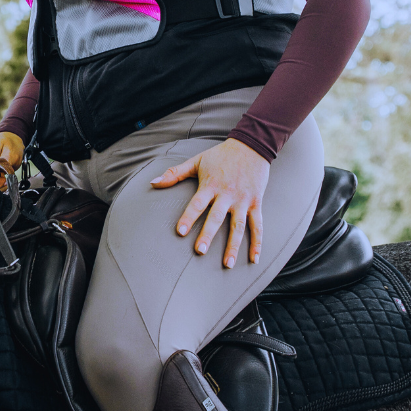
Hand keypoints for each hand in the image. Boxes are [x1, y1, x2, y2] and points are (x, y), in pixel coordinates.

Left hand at [151, 138, 269, 268]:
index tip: (180, 232)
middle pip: (217, 218)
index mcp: (210, 185)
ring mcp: (243, 200)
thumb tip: (152, 183)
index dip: (189, 217)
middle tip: (199, 251)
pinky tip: (254, 259)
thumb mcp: (196, 161)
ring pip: (239, 226)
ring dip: (234, 246)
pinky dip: (258, 243)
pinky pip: (258, 225)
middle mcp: (227, 194)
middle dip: (208, 235)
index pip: (197, 204)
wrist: (252, 145)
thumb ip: (174, 173)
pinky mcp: (256, 203)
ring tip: (227, 265)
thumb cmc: (220, 155)